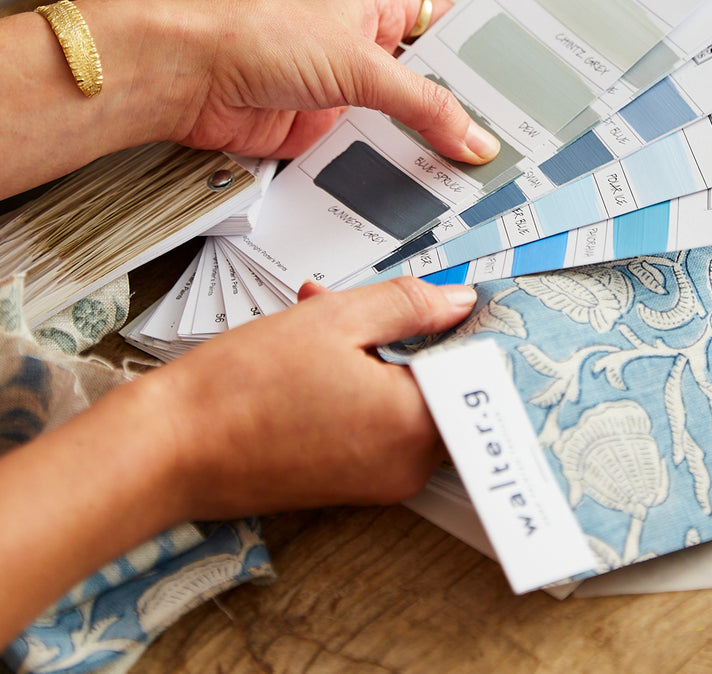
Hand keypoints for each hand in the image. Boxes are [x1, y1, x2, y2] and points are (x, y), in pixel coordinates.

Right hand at [148, 276, 475, 514]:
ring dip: (378, 351)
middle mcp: (405, 465)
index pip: (475, 371)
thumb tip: (457, 301)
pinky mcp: (349, 483)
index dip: (466, 325)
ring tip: (326, 313)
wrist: (169, 449)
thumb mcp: (334, 319)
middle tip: (378, 297)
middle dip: (411, 332)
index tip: (458, 296)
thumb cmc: (241, 389)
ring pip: (403, 397)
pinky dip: (357, 382)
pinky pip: (375, 422)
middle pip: (439, 383)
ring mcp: (377, 480)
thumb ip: (408, 305)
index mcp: (412, 425)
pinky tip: (315, 348)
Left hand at [164, 0, 499, 162]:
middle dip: (460, 113)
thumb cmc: (261, 35)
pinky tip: (423, 195)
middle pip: (426, 86)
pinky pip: (366, 157)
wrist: (188, 77)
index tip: (525, 84)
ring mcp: (342, 96)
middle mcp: (363, 52)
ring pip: (398, 127)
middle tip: (512, 144)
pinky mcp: (318, 136)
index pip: (446, 29)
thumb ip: (423, 105)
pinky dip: (388, 174)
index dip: (481, 53)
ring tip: (481, 179)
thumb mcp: (359, 65)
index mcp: (378, 12)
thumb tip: (476, 139)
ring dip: (426, 150)